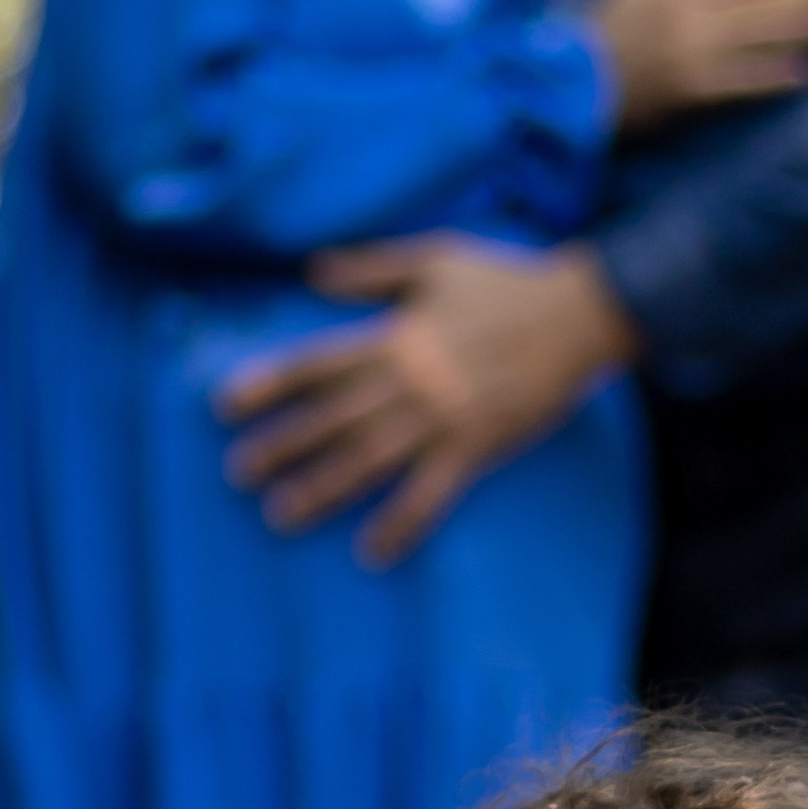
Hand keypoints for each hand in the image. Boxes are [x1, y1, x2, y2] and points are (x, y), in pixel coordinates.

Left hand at [212, 238, 635, 559]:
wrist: (580, 315)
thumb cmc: (508, 283)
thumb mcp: (437, 258)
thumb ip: (374, 268)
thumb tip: (314, 273)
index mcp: (396, 335)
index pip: (318, 363)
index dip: (270, 383)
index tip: (227, 404)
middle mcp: (411, 381)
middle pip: (332, 419)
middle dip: (282, 445)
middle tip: (238, 473)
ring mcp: (443, 418)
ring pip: (370, 460)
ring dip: (323, 489)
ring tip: (281, 515)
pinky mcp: (477, 447)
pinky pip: (432, 493)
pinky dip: (401, 523)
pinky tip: (371, 550)